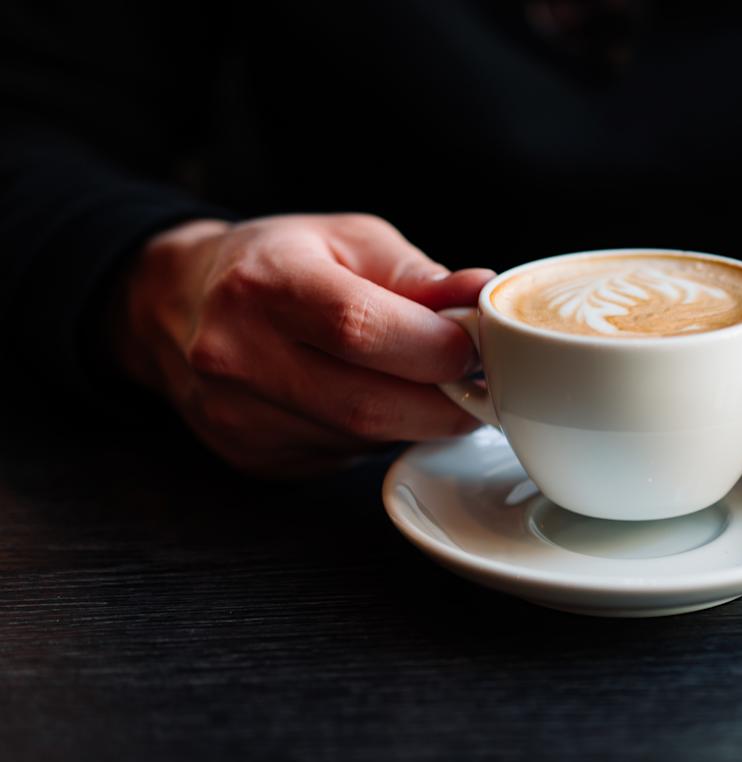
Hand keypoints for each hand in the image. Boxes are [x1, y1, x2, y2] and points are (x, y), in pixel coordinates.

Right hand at [112, 214, 492, 474]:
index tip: (474, 347)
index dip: (434, 347)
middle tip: (476, 384)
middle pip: (368, 405)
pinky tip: (372, 402)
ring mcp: (239, 417)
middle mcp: (238, 355)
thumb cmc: (276, 264)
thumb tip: (481, 295)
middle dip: (443, 402)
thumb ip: (417, 274)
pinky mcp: (254, 457)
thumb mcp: (347, 241)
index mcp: (264, 284)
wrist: (178, 305)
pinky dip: (377, 436)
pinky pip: (343, 458)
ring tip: (424, 385)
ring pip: (363, 441)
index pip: (361, 329)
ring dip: (414, 421)